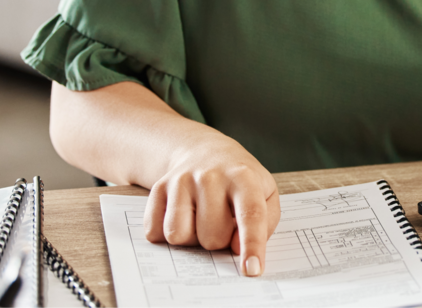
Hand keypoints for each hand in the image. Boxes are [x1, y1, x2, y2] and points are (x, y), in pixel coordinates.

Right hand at [143, 135, 280, 276]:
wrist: (205, 152)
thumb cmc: (240, 181)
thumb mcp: (266, 193)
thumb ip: (264, 223)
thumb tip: (236, 248)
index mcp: (243, 176)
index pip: (250, 214)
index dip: (252, 245)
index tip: (252, 270)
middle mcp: (210, 175)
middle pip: (212, 236)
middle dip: (219, 239)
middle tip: (222, 220)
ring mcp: (181, 180)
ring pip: (179, 235)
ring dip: (192, 238)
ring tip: (202, 219)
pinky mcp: (158, 189)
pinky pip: (155, 232)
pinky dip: (167, 234)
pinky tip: (182, 216)